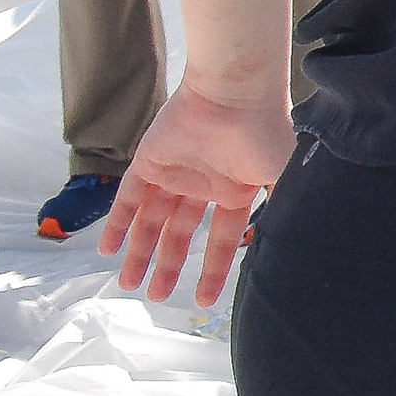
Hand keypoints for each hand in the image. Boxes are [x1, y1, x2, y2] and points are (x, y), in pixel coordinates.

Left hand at [99, 80, 292, 307]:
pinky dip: (118, 224)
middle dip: (168, 266)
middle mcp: (202, 186)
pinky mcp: (148, 162)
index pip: (220, 239)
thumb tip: (286, 252)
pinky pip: (128, 199)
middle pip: (179, 234)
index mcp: (235, 191)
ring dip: (139, 252)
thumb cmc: (265, 135)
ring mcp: (174, 174)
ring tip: (129, 284)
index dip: (212, 269)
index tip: (204, 300)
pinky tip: (109, 250)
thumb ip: (280, 214)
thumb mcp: (283, 179)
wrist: (235, 95)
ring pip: (151, 221)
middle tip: (156, 296)